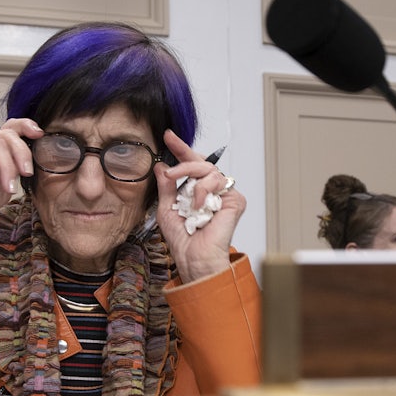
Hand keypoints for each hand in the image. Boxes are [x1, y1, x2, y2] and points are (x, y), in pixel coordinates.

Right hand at [0, 119, 43, 246]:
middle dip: (21, 154)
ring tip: (1, 185)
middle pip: (9, 134)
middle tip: (25, 172)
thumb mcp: (3, 188)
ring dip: (5, 165)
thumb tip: (27, 158)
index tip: (39, 134)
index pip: (11, 131)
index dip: (26, 127)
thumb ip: (15, 170)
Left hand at [154, 130, 244, 282]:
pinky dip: (203, 193)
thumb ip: (166, 186)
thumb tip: (160, 165)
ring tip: (186, 200)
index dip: (180, 149)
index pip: (190, 165)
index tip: (168, 136)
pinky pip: (217, 182)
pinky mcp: (235, 200)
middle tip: (171, 172)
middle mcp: (212, 191)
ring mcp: (224, 195)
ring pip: (209, 169)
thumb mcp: (167, 208)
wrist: (194, 259)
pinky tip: (199, 207)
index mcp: (196, 191)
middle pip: (201, 162)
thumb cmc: (184, 240)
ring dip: (192, 180)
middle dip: (183, 161)